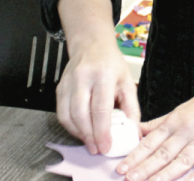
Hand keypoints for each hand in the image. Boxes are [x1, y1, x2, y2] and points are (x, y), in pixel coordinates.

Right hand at [56, 28, 140, 154]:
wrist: (91, 44)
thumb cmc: (111, 64)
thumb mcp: (127, 81)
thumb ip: (132, 108)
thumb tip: (134, 132)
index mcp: (103, 75)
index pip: (100, 108)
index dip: (102, 131)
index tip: (105, 147)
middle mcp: (83, 78)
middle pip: (81, 113)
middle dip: (88, 136)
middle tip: (96, 149)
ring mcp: (68, 82)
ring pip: (67, 115)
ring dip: (78, 133)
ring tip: (89, 142)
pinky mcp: (59, 87)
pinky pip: (61, 112)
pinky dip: (70, 126)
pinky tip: (80, 131)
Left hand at [116, 82, 193, 180]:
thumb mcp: (180, 109)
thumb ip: (158, 123)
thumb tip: (138, 131)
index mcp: (175, 121)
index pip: (151, 141)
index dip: (135, 156)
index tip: (123, 167)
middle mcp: (188, 130)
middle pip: (163, 153)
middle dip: (145, 168)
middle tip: (130, 178)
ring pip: (182, 160)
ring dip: (165, 175)